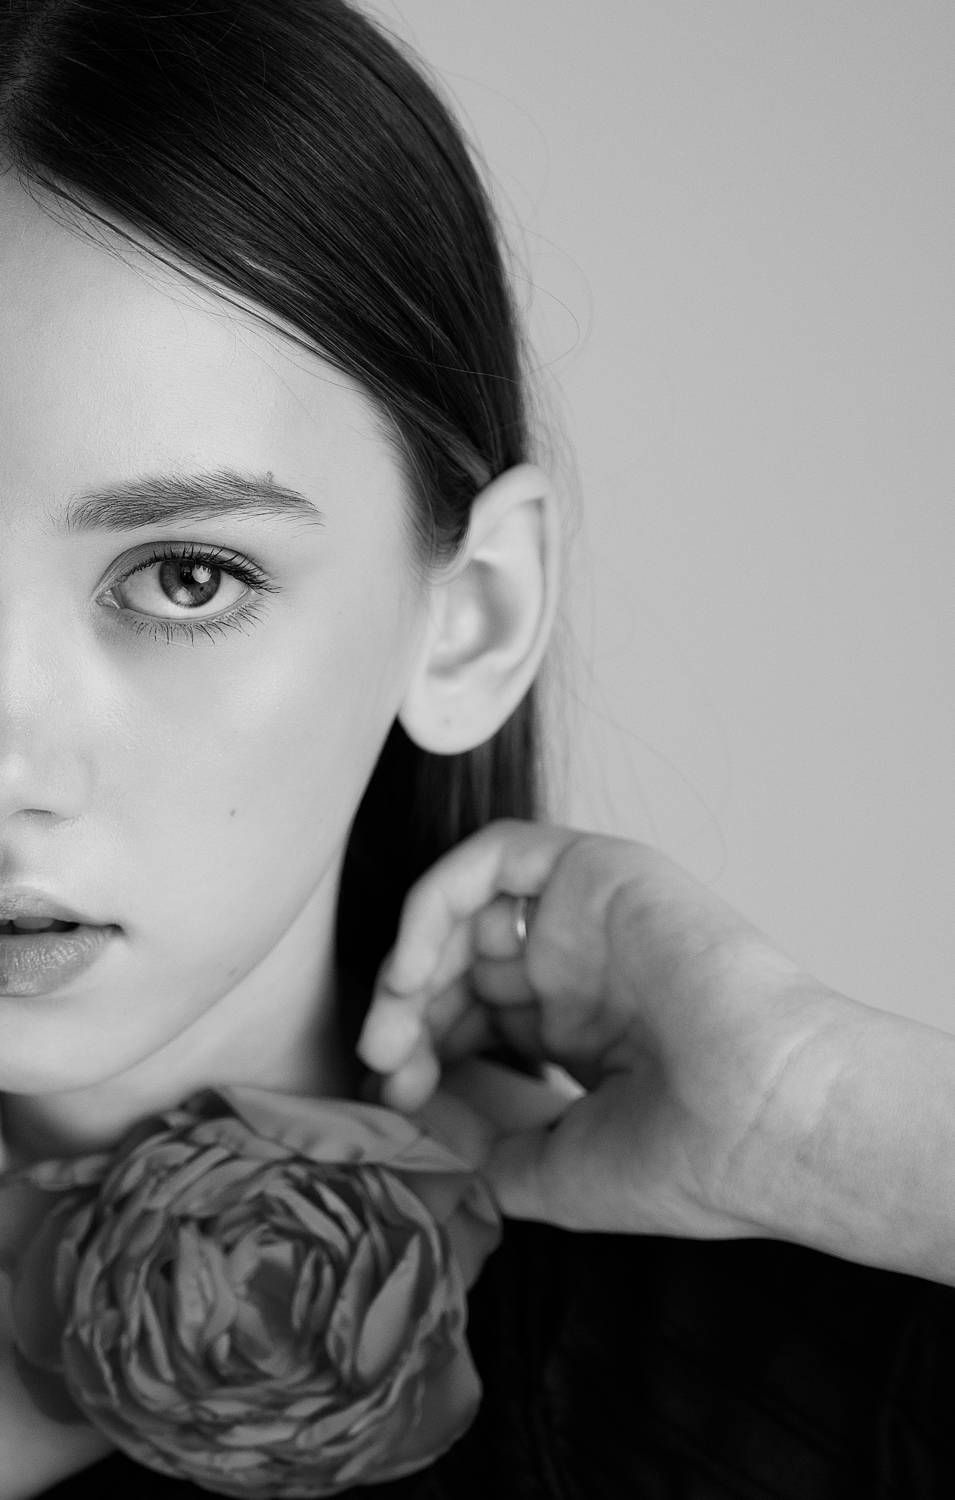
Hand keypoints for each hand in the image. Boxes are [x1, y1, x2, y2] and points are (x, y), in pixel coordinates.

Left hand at [356, 819, 856, 1235]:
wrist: (771, 1120)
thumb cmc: (688, 1159)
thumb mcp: (555, 1167)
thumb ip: (480, 1147)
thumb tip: (408, 1122)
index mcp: (583, 1030)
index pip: (473, 1019)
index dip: (422, 1052)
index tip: (396, 1101)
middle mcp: (582, 967)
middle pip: (458, 963)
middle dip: (407, 1012)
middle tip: (384, 1062)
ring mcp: (589, 918)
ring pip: (466, 908)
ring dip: (411, 960)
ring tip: (391, 1024)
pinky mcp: (598, 872)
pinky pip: (496, 857)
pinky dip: (436, 901)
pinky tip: (414, 970)